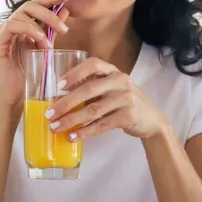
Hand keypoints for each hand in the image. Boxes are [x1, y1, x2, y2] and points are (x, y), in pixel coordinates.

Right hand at [0, 0, 71, 107]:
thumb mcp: (44, 49)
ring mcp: (1, 35)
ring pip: (21, 14)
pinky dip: (28, 30)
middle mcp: (9, 27)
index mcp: (20, 27)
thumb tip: (65, 11)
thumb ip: (52, 31)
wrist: (13, 99)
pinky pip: (12, 26)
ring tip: (50, 42)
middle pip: (28, 6)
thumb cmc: (28, 77)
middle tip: (64, 27)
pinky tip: (40, 40)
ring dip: (40, 25)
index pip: (35, 6)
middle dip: (49, 12)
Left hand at [46, 57, 167, 140]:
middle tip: (49, 113)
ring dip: (71, 120)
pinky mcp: (128, 116)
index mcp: (113, 71)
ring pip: (92, 110)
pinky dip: (85, 132)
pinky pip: (101, 125)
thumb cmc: (124, 102)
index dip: (75, 73)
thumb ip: (92, 89)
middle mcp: (121, 81)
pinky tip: (72, 136)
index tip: (58, 85)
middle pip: (89, 90)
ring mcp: (126, 99)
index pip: (93, 65)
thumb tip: (58, 99)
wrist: (152, 120)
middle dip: (66, 102)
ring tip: (55, 127)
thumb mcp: (111, 89)